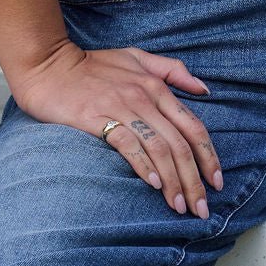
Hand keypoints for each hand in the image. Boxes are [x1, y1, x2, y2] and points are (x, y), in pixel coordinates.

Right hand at [11, 39, 222, 217]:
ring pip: (158, 149)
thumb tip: (205, 90)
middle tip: (201, 208)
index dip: (209, 156)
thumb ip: (172, 70)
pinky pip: (127, 144)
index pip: (193, 126)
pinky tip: (154, 184)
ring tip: (179, 206)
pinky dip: (143, 165)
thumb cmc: (92, 64)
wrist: (48, 64)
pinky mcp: (96, 118)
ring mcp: (121, 107)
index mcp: (157, 86)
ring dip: (173, 181)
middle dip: (195, 180)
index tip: (217, 182)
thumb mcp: (137, 57)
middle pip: (180, 144)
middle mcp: (144, 97)